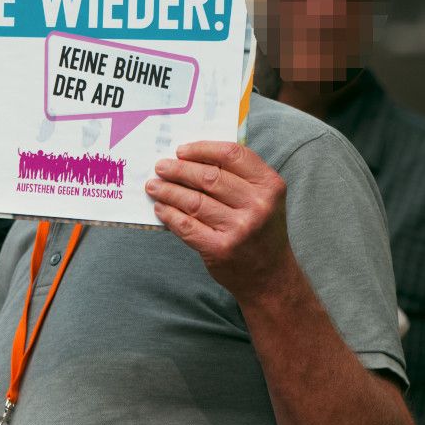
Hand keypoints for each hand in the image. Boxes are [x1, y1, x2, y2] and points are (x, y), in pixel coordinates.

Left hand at [145, 142, 293, 300]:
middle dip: (179, 169)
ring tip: (154, 186)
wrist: (270, 276)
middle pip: (209, 176)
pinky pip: (186, 225)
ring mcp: (239, 228)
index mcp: (270, 185)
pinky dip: (169, 214)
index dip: (202, 149)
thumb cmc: (261, 230)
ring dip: (168, 191)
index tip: (181, 150)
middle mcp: (258, 205)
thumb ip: (238, 176)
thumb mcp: (264, 198)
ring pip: (194, 200)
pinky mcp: (220, 249)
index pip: (232, 154)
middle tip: (161, 167)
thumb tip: (192, 158)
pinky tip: (161, 208)